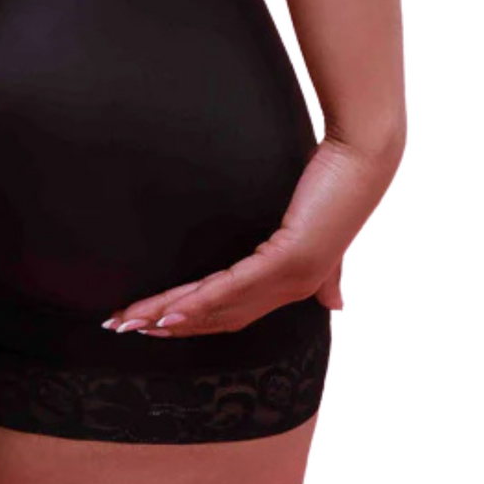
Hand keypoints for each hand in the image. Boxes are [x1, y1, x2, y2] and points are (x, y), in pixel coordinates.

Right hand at [101, 131, 400, 338]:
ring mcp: (290, 277)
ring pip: (218, 306)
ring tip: (131, 320)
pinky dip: (198, 301)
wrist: (362, 157)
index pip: (231, 311)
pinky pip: (234, 286)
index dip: (190, 321)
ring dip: (169, 315)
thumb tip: (339, 307)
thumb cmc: (340, 183)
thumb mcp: (327, 235)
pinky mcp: (288, 259)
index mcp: (294, 283)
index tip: (148, 322)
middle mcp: (291, 288)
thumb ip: (329, 273)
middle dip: (165, 323)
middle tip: (121, 326)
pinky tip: (169, 311)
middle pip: (217, 316)